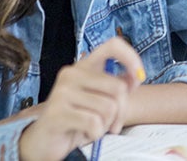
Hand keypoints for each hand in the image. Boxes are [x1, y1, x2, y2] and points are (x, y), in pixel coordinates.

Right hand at [18, 37, 144, 160]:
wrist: (46, 141)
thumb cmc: (78, 119)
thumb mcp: (100, 99)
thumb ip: (117, 86)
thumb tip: (136, 77)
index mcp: (83, 66)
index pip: (113, 45)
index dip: (131, 58)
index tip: (139, 77)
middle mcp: (71, 74)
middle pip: (119, 87)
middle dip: (121, 111)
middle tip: (111, 123)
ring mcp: (61, 92)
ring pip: (109, 108)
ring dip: (106, 125)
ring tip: (92, 127)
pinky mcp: (56, 112)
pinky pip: (94, 123)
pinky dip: (95, 133)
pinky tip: (83, 133)